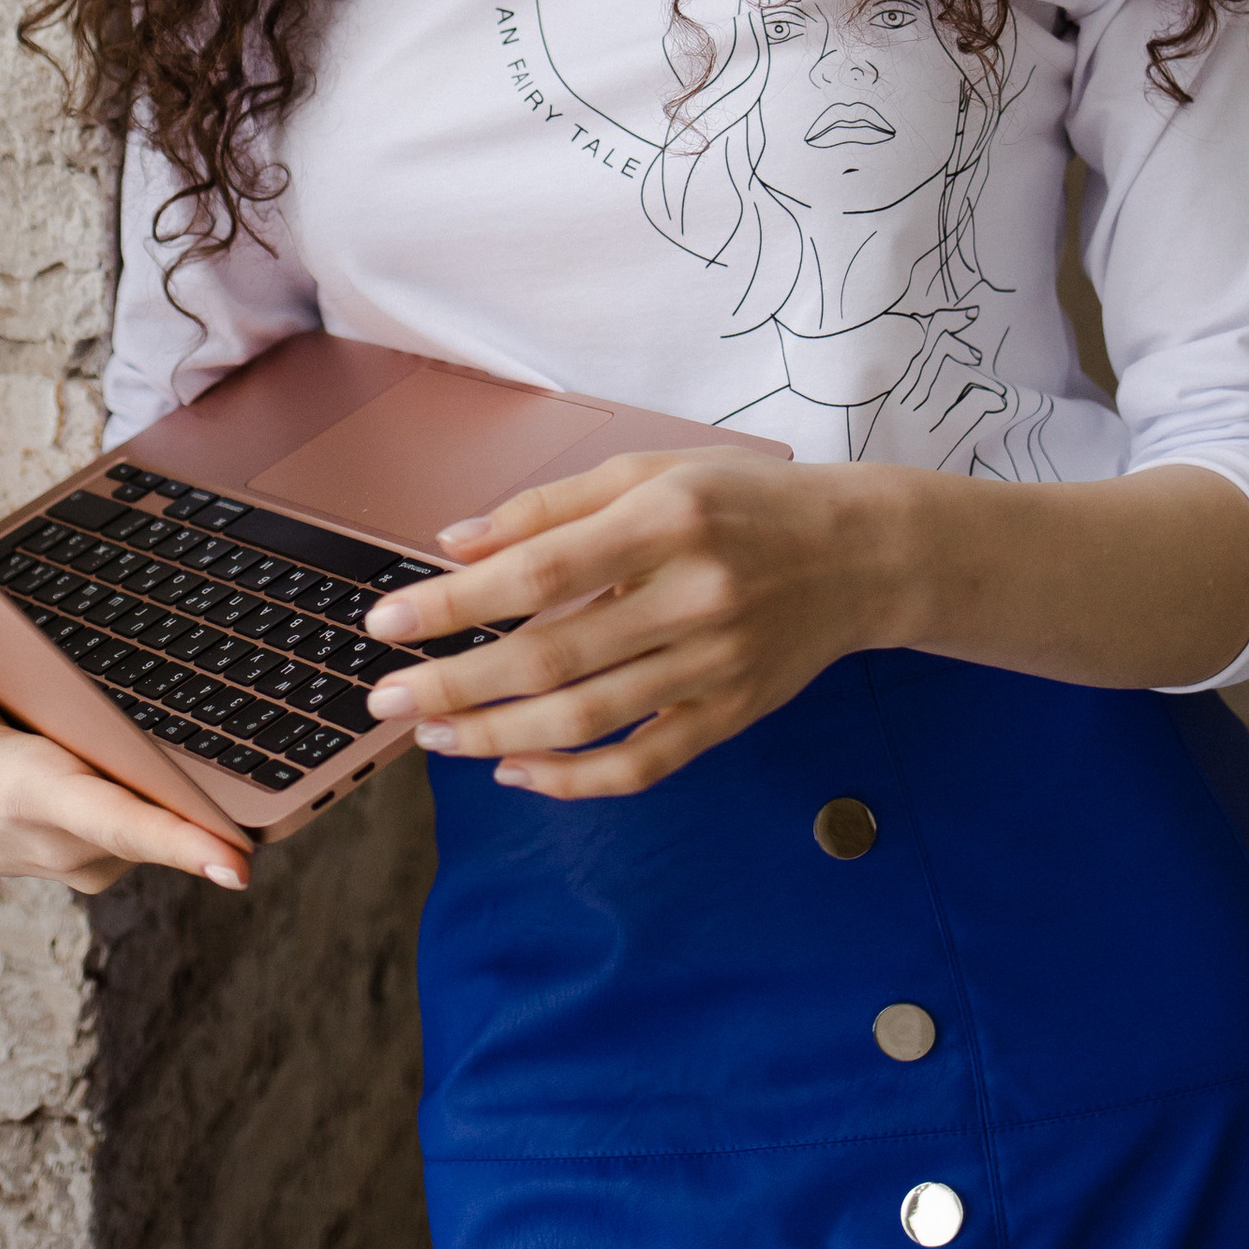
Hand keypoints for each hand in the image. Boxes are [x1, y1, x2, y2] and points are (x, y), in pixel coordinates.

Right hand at [0, 577, 251, 892]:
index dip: (177, 842)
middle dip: (213, 827)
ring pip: (163, 829)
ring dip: (192, 808)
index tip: (239, 864)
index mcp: (30, 793)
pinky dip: (175, 812)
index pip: (115, 820)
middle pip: (158, 833)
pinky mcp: (107, 863)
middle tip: (270, 825)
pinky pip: (157, 833)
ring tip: (221, 788)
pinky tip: (191, 784)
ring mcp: (90, 862)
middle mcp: (65, 842)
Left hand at [362, 452, 917, 799]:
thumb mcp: (651, 470)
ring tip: (434, 734)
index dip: (455, 603)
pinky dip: (573, 778)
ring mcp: (713, 666)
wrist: (861, 554)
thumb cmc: (744, 501)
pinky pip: (641, 763)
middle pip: (551, 656)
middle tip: (386, 698)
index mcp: (665, 520)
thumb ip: (549, 507)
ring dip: (496, 735)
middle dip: (454, 684)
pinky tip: (515, 770)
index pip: (538, 572)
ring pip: (586, 719)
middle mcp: (691, 597)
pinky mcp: (730, 715)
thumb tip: (452, 543)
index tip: (388, 621)